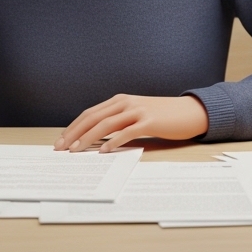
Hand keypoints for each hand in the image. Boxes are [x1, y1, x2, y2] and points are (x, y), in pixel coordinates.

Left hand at [55, 94, 208, 152]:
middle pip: (93, 118)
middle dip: (74, 133)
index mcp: (120, 100)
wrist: (190, 112)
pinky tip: (104, 151)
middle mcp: (126, 103)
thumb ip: (118, 121)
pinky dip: (113, 142)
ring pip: (106, 124)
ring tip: (76, 151)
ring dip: (88, 138)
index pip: (90, 113)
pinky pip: (127, 132)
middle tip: (61, 148)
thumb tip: (96, 138)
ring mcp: (138, 111)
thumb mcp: (136, 114)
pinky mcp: (150, 121)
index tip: (61, 141)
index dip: (73, 127)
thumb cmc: (162, 116)